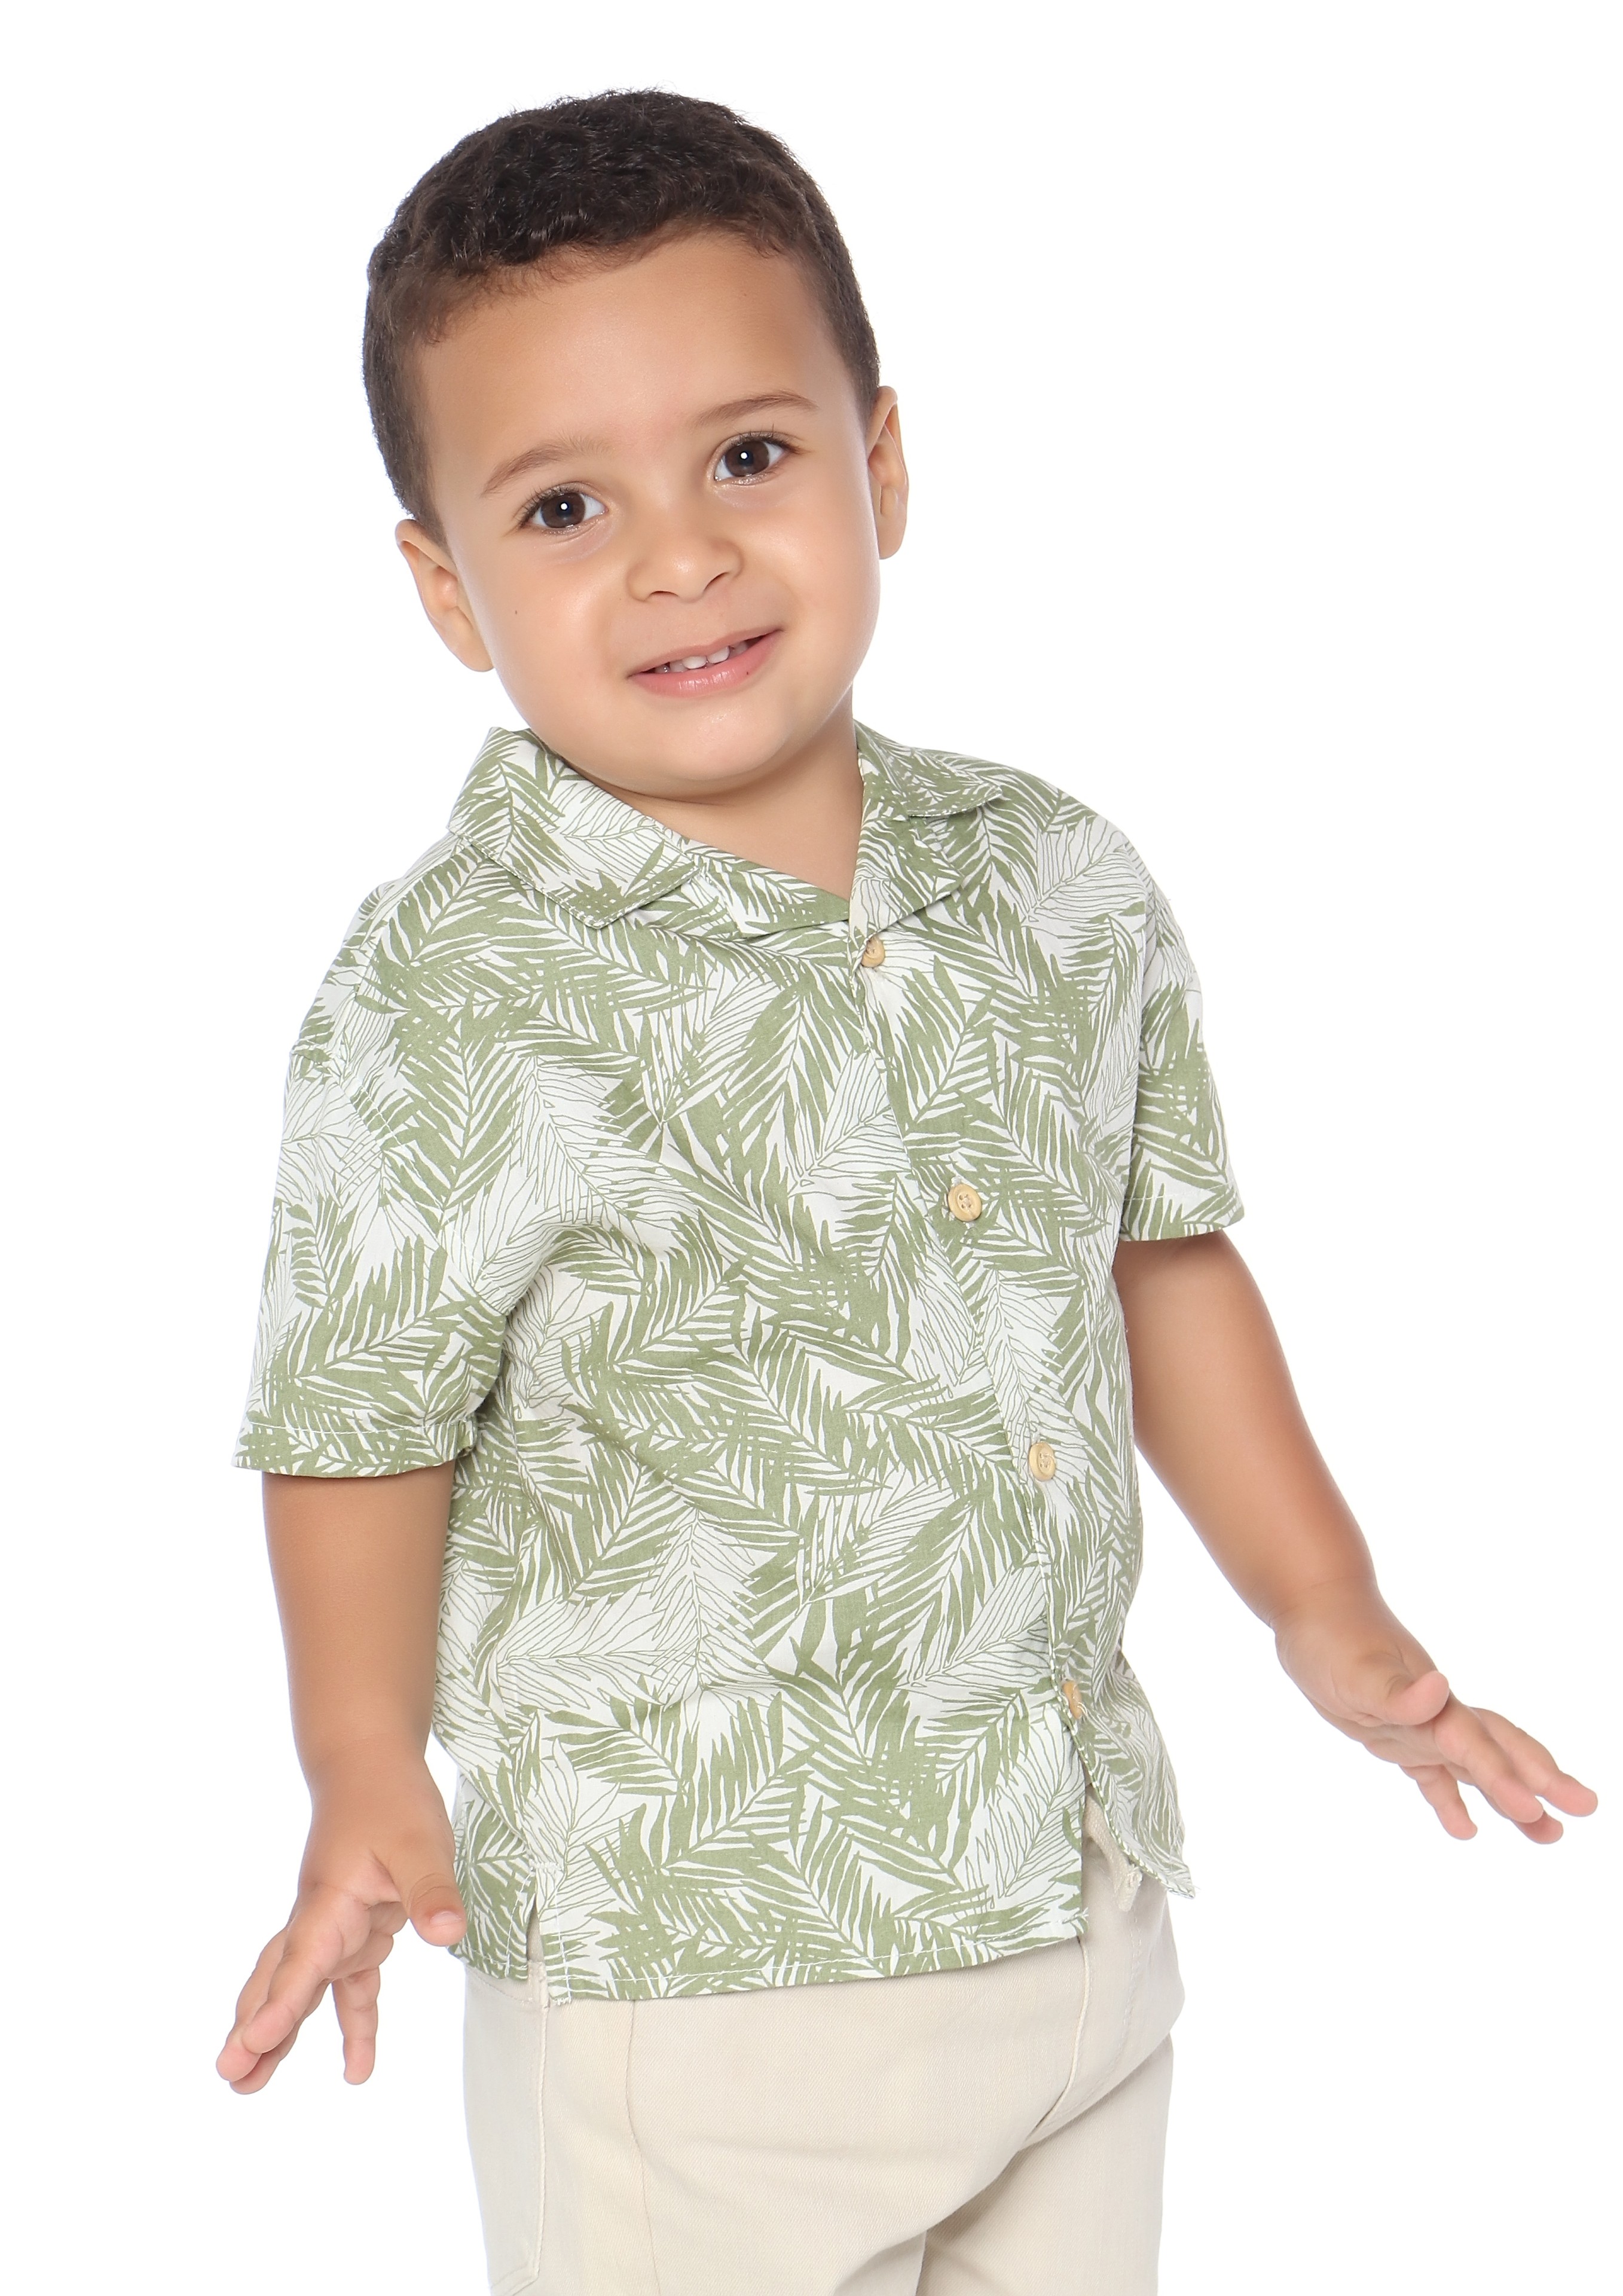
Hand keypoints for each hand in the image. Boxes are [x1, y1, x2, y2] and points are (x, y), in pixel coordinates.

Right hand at [216, 1745, 465, 2092]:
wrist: (369, 1764)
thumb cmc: (391, 1799)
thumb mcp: (421, 1841)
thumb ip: (430, 1889)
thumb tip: (446, 1934)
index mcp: (329, 1900)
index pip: (301, 1960)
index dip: (280, 2005)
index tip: (251, 2044)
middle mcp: (321, 1919)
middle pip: (280, 1980)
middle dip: (256, 2030)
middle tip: (230, 2076)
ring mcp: (335, 1926)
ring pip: (300, 1987)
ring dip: (280, 2033)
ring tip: (250, 2085)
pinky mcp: (356, 1929)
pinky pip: (347, 1986)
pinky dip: (351, 2021)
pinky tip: (356, 2065)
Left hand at [1272, 1578, 1596, 1842]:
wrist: (1316, 1606)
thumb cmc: (1335, 1635)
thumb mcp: (1356, 1668)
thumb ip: (1397, 1689)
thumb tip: (1439, 1686)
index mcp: (1434, 1703)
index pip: (1476, 1745)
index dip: (1503, 1777)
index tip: (1534, 1809)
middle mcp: (1437, 1715)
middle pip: (1498, 1750)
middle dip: (1539, 1780)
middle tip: (1584, 1808)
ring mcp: (1420, 1725)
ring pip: (1476, 1766)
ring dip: (1510, 1796)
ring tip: (1548, 1834)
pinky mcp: (1395, 1734)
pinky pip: (1432, 1773)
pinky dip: (1449, 1800)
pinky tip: (1465, 1830)